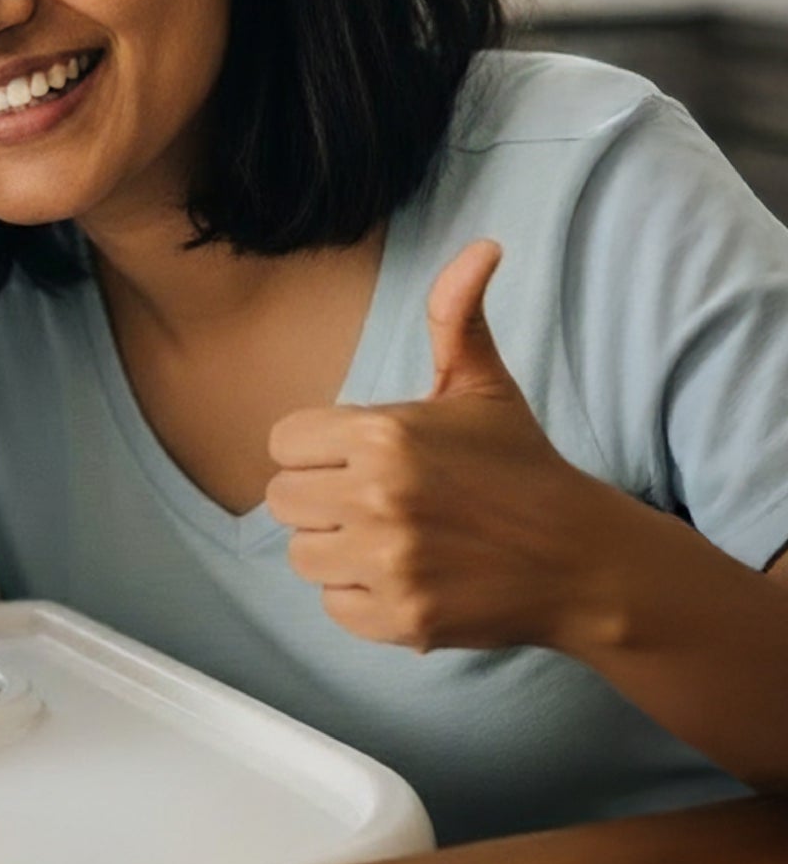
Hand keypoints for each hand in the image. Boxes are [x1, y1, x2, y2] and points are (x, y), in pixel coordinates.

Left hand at [265, 240, 618, 653]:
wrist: (581, 559)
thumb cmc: (519, 466)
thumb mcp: (483, 386)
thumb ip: (456, 315)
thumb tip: (482, 246)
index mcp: (384, 435)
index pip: (284, 443)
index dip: (316, 450)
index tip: (356, 457)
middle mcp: (379, 498)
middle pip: (283, 499)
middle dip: (322, 497)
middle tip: (376, 500)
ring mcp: (389, 562)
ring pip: (301, 554)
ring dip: (336, 548)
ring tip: (389, 537)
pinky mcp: (401, 617)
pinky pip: (332, 605)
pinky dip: (360, 597)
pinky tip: (404, 576)